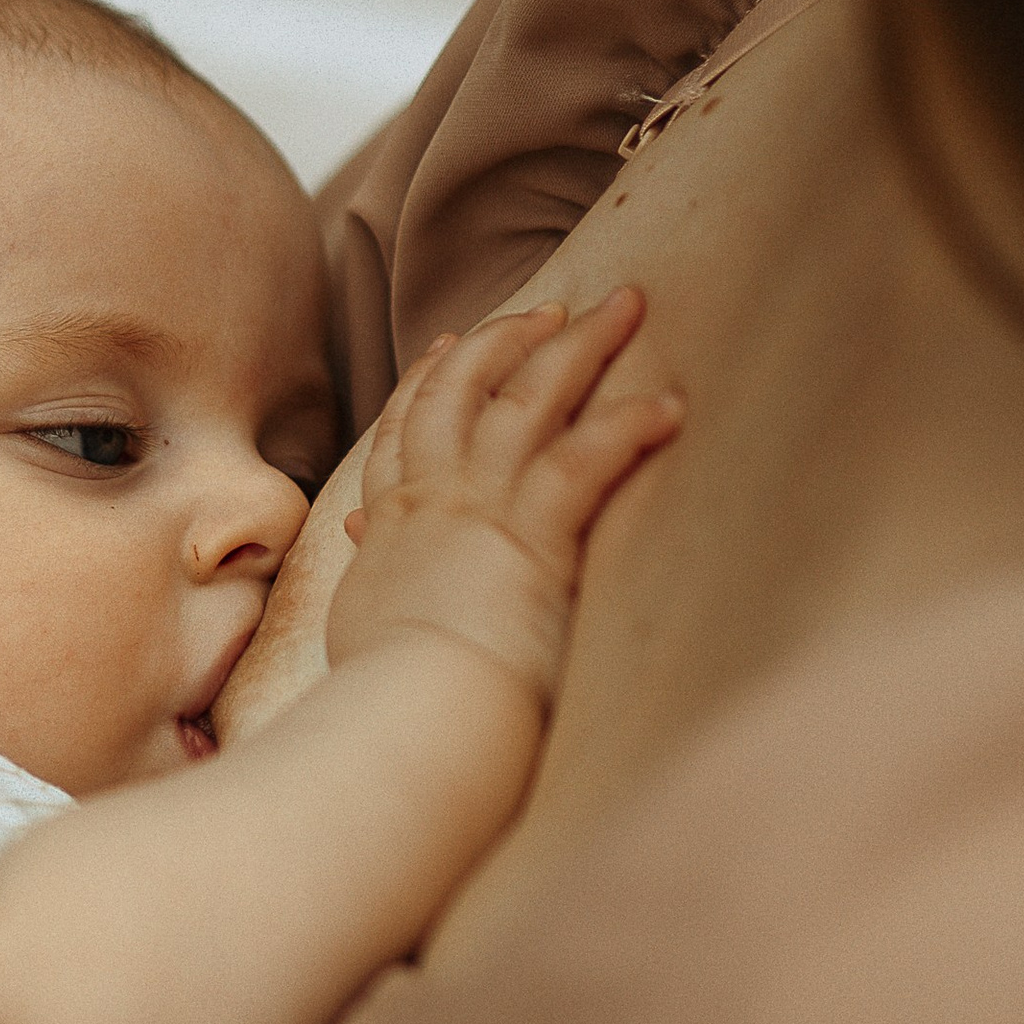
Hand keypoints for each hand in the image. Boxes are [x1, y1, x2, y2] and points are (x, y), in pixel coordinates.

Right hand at [327, 290, 680, 704]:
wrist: (411, 716)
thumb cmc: (394, 693)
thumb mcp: (365, 616)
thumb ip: (373, 564)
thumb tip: (355, 531)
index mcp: (392, 524)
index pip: (404, 431)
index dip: (426, 381)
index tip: (449, 345)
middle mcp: (432, 499)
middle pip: (463, 391)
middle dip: (508, 338)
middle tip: (550, 308)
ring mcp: (480, 508)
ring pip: (523, 400)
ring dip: (575, 347)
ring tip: (624, 308)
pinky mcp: (533, 535)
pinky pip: (584, 458)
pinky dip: (626, 426)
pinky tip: (667, 409)